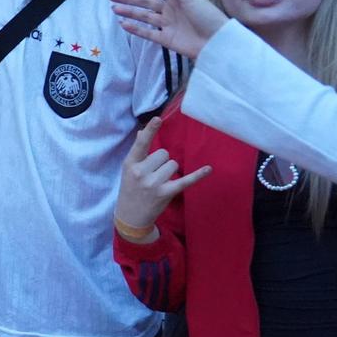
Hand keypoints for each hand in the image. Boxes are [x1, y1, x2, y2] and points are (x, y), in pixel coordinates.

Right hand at [108, 0, 227, 60]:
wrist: (216, 41)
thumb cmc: (207, 15)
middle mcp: (170, 8)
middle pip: (145, 1)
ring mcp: (167, 24)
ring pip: (144, 16)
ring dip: (129, 12)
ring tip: (114, 8)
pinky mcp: (166, 39)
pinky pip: (148, 33)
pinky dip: (136, 29)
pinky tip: (124, 24)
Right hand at [114, 117, 210, 234]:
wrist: (130, 216)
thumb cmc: (130, 189)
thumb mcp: (128, 170)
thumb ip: (137, 152)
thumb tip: (141, 132)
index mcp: (130, 164)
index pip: (141, 144)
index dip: (150, 131)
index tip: (158, 119)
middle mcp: (141, 172)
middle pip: (163, 153)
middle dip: (162, 161)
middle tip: (153, 174)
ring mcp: (153, 183)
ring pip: (173, 164)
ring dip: (169, 171)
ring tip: (159, 182)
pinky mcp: (165, 193)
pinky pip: (185, 180)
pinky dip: (197, 175)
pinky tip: (208, 169)